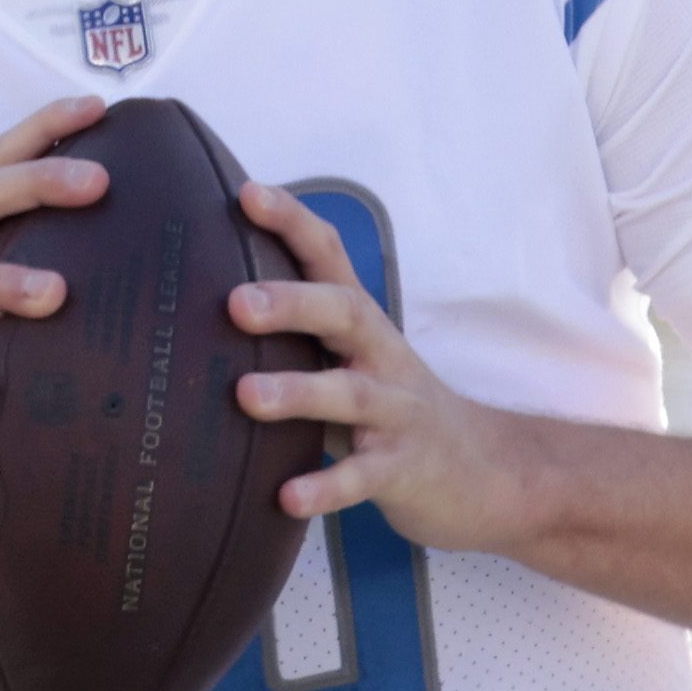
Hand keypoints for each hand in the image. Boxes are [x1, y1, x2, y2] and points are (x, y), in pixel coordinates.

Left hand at [230, 181, 547, 556]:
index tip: (248, 193)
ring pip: (354, 395)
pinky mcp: (406, 470)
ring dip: (301, 392)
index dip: (294, 223)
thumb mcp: (357, 361)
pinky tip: (288, 497)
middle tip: (236, 303)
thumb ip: (302, 337)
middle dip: (293, 303)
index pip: (331, 260)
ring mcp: (399, 415)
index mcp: (365, 328)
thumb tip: (203, 311)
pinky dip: (327, 486)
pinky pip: (364, 478)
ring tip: (248, 396)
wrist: (487, 474)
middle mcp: (384, 359)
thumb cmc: (396, 412)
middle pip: (346, 315)